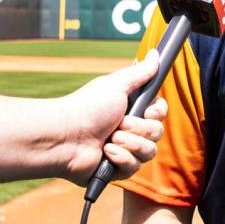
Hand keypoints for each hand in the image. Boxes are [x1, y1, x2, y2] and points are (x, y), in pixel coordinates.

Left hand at [63, 50, 167, 184]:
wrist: (65, 136)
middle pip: (158, 132)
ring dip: (131, 144)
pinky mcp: (117, 169)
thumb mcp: (118, 84)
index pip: (160, 113)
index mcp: (131, 109)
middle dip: (141, 129)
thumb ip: (141, 72)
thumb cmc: (88, 107)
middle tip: (121, 123)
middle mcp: (130, 130)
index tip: (149, 110)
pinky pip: (134, 167)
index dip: (158, 113)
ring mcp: (124, 150)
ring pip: (149, 151)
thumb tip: (156, 53)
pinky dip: (121, 158)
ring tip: (110, 139)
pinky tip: (105, 152)